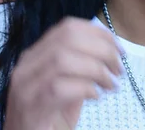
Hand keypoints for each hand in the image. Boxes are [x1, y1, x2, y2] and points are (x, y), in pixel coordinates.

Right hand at [3, 17, 123, 129]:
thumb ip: (80, 67)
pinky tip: (95, 97)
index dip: (98, 33)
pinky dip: (84, 89)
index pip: (68, 27)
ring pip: (63, 60)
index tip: (119, 48)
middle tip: (119, 68)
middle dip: (102, 49)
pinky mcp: (30, 107)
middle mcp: (26, 66)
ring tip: (111, 85)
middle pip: (68, 39)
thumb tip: (111, 51)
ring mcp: (25, 86)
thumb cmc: (49, 118)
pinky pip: (59, 88)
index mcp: (35, 55)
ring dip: (96, 70)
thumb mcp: (67, 87)